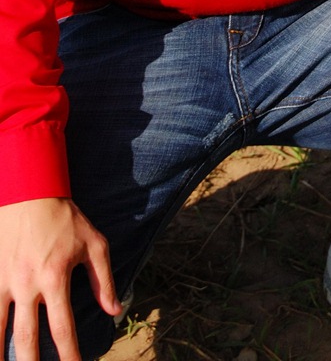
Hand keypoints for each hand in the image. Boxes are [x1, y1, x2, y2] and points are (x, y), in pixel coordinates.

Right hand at [0, 197, 120, 360]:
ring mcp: (5, 280)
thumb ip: (104, 279)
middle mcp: (27, 284)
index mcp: (55, 278)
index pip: (63, 328)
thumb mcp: (93, 244)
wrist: (30, 192)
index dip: (69, 354)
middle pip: (26, 339)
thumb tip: (113, 311)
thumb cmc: (65, 219)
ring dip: (2, 353)